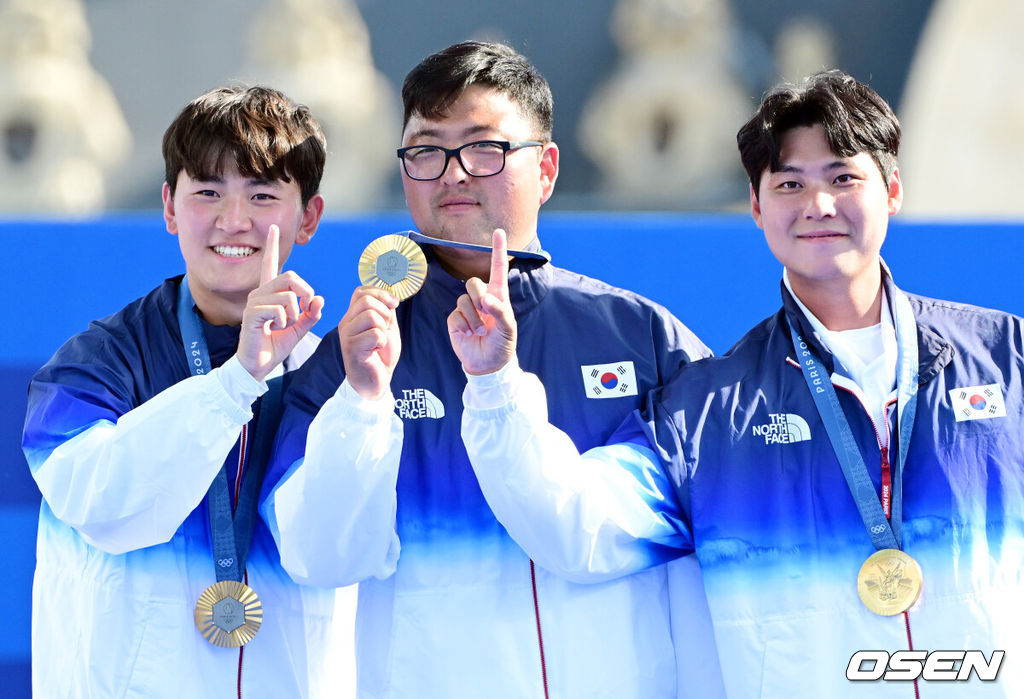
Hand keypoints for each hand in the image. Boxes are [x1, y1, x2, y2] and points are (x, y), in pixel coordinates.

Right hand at [237, 224, 323, 380]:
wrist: (257, 366)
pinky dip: (284, 322)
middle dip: (305, 292)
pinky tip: (273, 329)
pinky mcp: (251, 313)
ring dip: (294, 314)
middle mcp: (260, 293)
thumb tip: (320, 299)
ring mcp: (254, 302)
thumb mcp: (299, 328)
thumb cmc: (275, 346)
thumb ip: (311, 313)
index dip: (272, 246)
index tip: (273, 227)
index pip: (271, 264)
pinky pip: (278, 309)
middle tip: (306, 309)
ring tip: (284, 325)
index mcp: (270, 293)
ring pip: (287, 295)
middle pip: (290, 276)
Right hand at [337, 286, 400, 400]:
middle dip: (384, 312)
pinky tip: (376, 350)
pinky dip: (382, 342)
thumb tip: (390, 296)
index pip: (361, 291)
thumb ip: (386, 311)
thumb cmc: (380, 356)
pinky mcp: (352, 349)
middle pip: (366, 300)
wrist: (376, 382)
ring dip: (383, 328)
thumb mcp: (386, 328)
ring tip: (379, 341)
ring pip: (370, 316)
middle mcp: (346, 323)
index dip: (381, 294)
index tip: (393, 305)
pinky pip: (375, 334)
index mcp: (353, 316)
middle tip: (385, 329)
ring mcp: (347, 336)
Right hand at [447, 229, 516, 374]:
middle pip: (474, 282)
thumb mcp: (508, 329)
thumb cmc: (502, 345)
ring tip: (480, 331)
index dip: (498, 250)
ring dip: (473, 317)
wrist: (487, 365)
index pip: (498, 269)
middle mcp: (482, 299)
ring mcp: (467, 309)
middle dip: (478, 296)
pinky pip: (455, 315)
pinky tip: (469, 334)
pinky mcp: (456, 320)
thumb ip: (500, 312)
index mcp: (499, 296)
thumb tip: (486, 299)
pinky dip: (464, 325)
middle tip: (485, 310)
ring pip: (463, 299)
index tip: (499, 232)